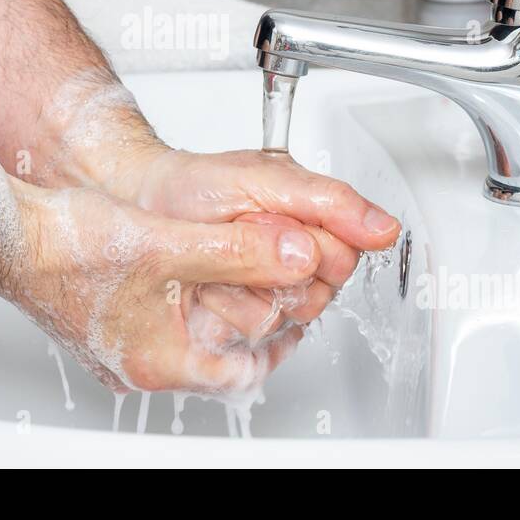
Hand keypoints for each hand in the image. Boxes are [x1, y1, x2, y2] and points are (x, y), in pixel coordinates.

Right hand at [0, 168, 324, 393]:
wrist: (10, 232)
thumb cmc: (68, 245)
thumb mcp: (170, 244)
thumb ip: (241, 252)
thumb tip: (298, 256)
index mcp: (161, 361)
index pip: (248, 368)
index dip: (284, 330)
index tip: (303, 297)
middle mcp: (145, 363)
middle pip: (228, 354)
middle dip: (262, 315)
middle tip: (289, 281)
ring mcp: (129, 346)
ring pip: (203, 333)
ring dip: (231, 301)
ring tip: (257, 267)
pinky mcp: (116, 323)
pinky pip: (175, 319)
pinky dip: (199, 294)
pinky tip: (208, 263)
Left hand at [114, 147, 401, 323]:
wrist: (135, 202)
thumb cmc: (192, 186)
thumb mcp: (262, 178)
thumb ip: (328, 202)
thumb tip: (383, 230)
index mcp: (311, 227)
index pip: (343, 259)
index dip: (308, 244)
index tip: (271, 221)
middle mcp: (292, 266)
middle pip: (316, 295)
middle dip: (274, 267)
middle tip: (239, 236)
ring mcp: (262, 299)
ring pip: (282, 319)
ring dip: (244, 290)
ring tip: (216, 260)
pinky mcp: (234, 328)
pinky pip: (250, 342)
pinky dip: (222, 316)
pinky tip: (204, 290)